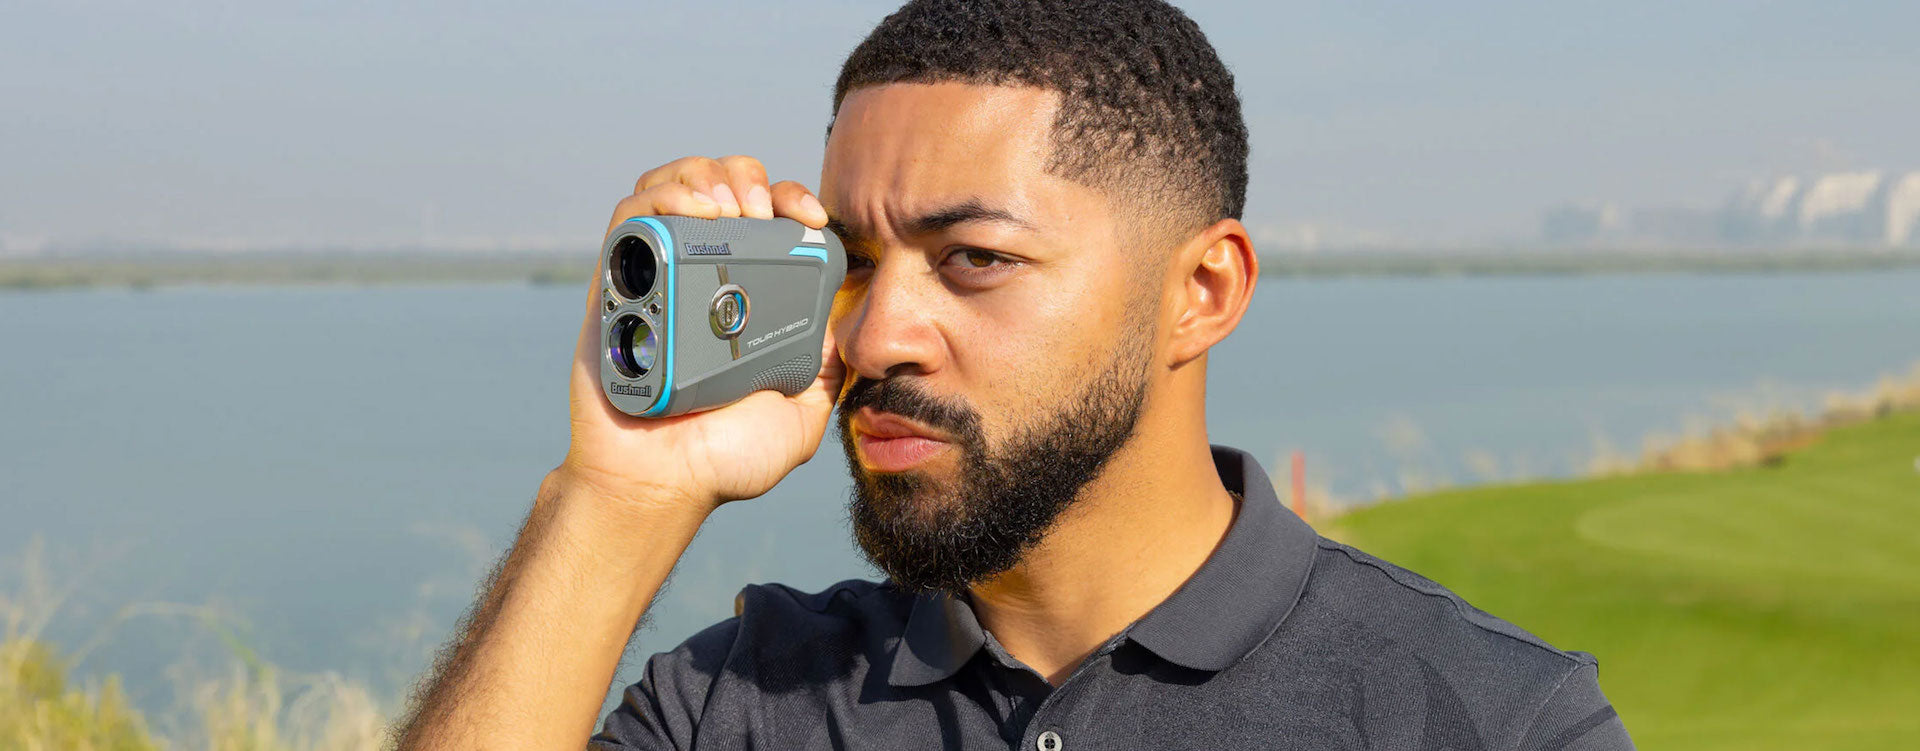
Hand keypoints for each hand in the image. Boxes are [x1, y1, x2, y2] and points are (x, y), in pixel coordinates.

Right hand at [558, 155, 841, 514]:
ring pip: (672, 186)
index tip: (813, 218)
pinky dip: (660, 197)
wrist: (659, 486)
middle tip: (762, 212)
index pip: (770, 219)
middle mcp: (701, 277)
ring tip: (727, 208)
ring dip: (704, 177)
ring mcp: (656, 276)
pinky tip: (693, 213)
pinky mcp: (613, 284)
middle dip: (747, 178)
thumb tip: (848, 318)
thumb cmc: (723, 458)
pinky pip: (629, 217)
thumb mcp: (802, 413)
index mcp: (746, 295)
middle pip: (720, 186)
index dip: (793, 199)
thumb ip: (828, 370)